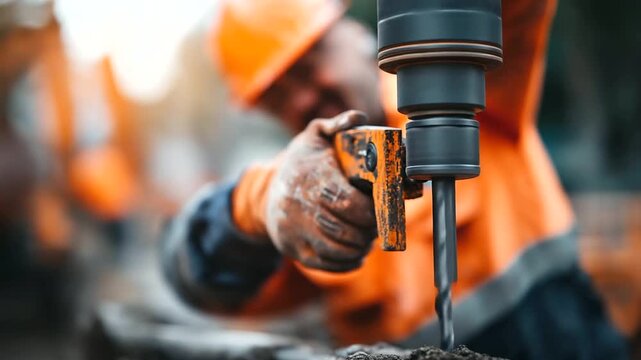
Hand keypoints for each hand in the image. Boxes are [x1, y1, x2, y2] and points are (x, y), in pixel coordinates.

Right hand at [264, 110, 377, 271]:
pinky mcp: (293, 250)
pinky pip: (325, 264)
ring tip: (368, 238)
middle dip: (368, 230)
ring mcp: (293, 231)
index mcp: (309, 177)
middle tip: (378, 225)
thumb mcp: (315, 136)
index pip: (346, 202)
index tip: (381, 207)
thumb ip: (338, 125)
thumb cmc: (300, 163)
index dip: (370, 210)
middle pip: (344, 229)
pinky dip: (347, 262)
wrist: (267, 193)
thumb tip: (357, 118)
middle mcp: (297, 206)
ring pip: (336, 250)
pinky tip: (356, 253)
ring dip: (360, 247)